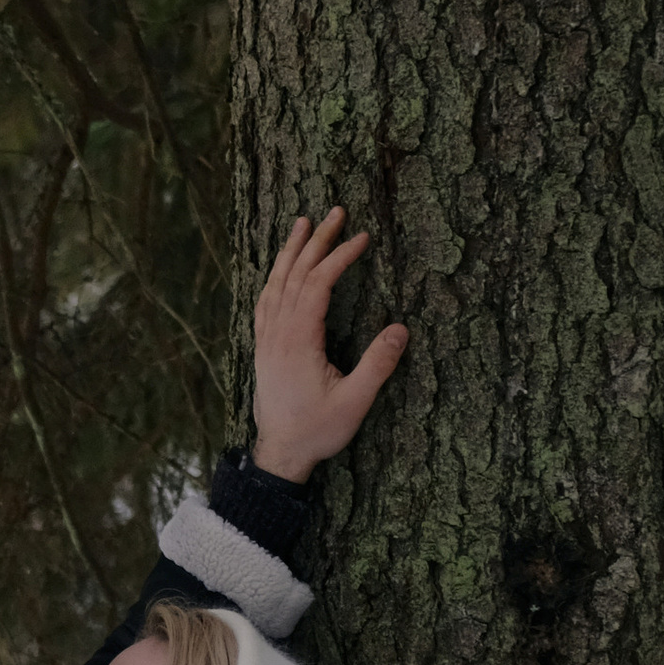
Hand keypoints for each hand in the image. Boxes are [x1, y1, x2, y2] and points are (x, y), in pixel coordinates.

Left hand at [251, 208, 408, 482]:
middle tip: (335, 211)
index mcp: (298, 340)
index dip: (339, 257)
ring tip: (303, 223)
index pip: (317, 284)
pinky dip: (274, 277)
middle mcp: (277, 333)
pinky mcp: (263, 348)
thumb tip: (401, 329)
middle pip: (295, 274)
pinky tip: (280, 269)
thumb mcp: (354, 402)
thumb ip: (377, 365)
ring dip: (291, 251)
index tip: (362, 237)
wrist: (279, 453)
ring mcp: (267, 339)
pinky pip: (264, 302)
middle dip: (316, 240)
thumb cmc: (317, 430)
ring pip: (275, 284)